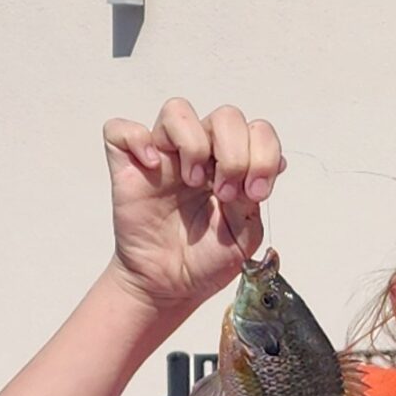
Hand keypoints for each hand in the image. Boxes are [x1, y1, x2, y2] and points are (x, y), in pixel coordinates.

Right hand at [102, 98, 285, 313]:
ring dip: (193, 143)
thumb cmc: (206, 259)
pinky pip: (120, 130)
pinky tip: (153, 167)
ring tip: (193, 182)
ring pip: (177, 110)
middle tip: (225, 192)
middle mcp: (202, 154)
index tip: (255, 193)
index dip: (264, 154)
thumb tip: (275, 163)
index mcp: (235, 166)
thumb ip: (253, 199)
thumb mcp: (245, 235)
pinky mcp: (129, 166)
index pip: (258, 131)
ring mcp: (165, 156)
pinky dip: (137, 140)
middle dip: (234, 152)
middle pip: (226, 115)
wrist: (170, 285)